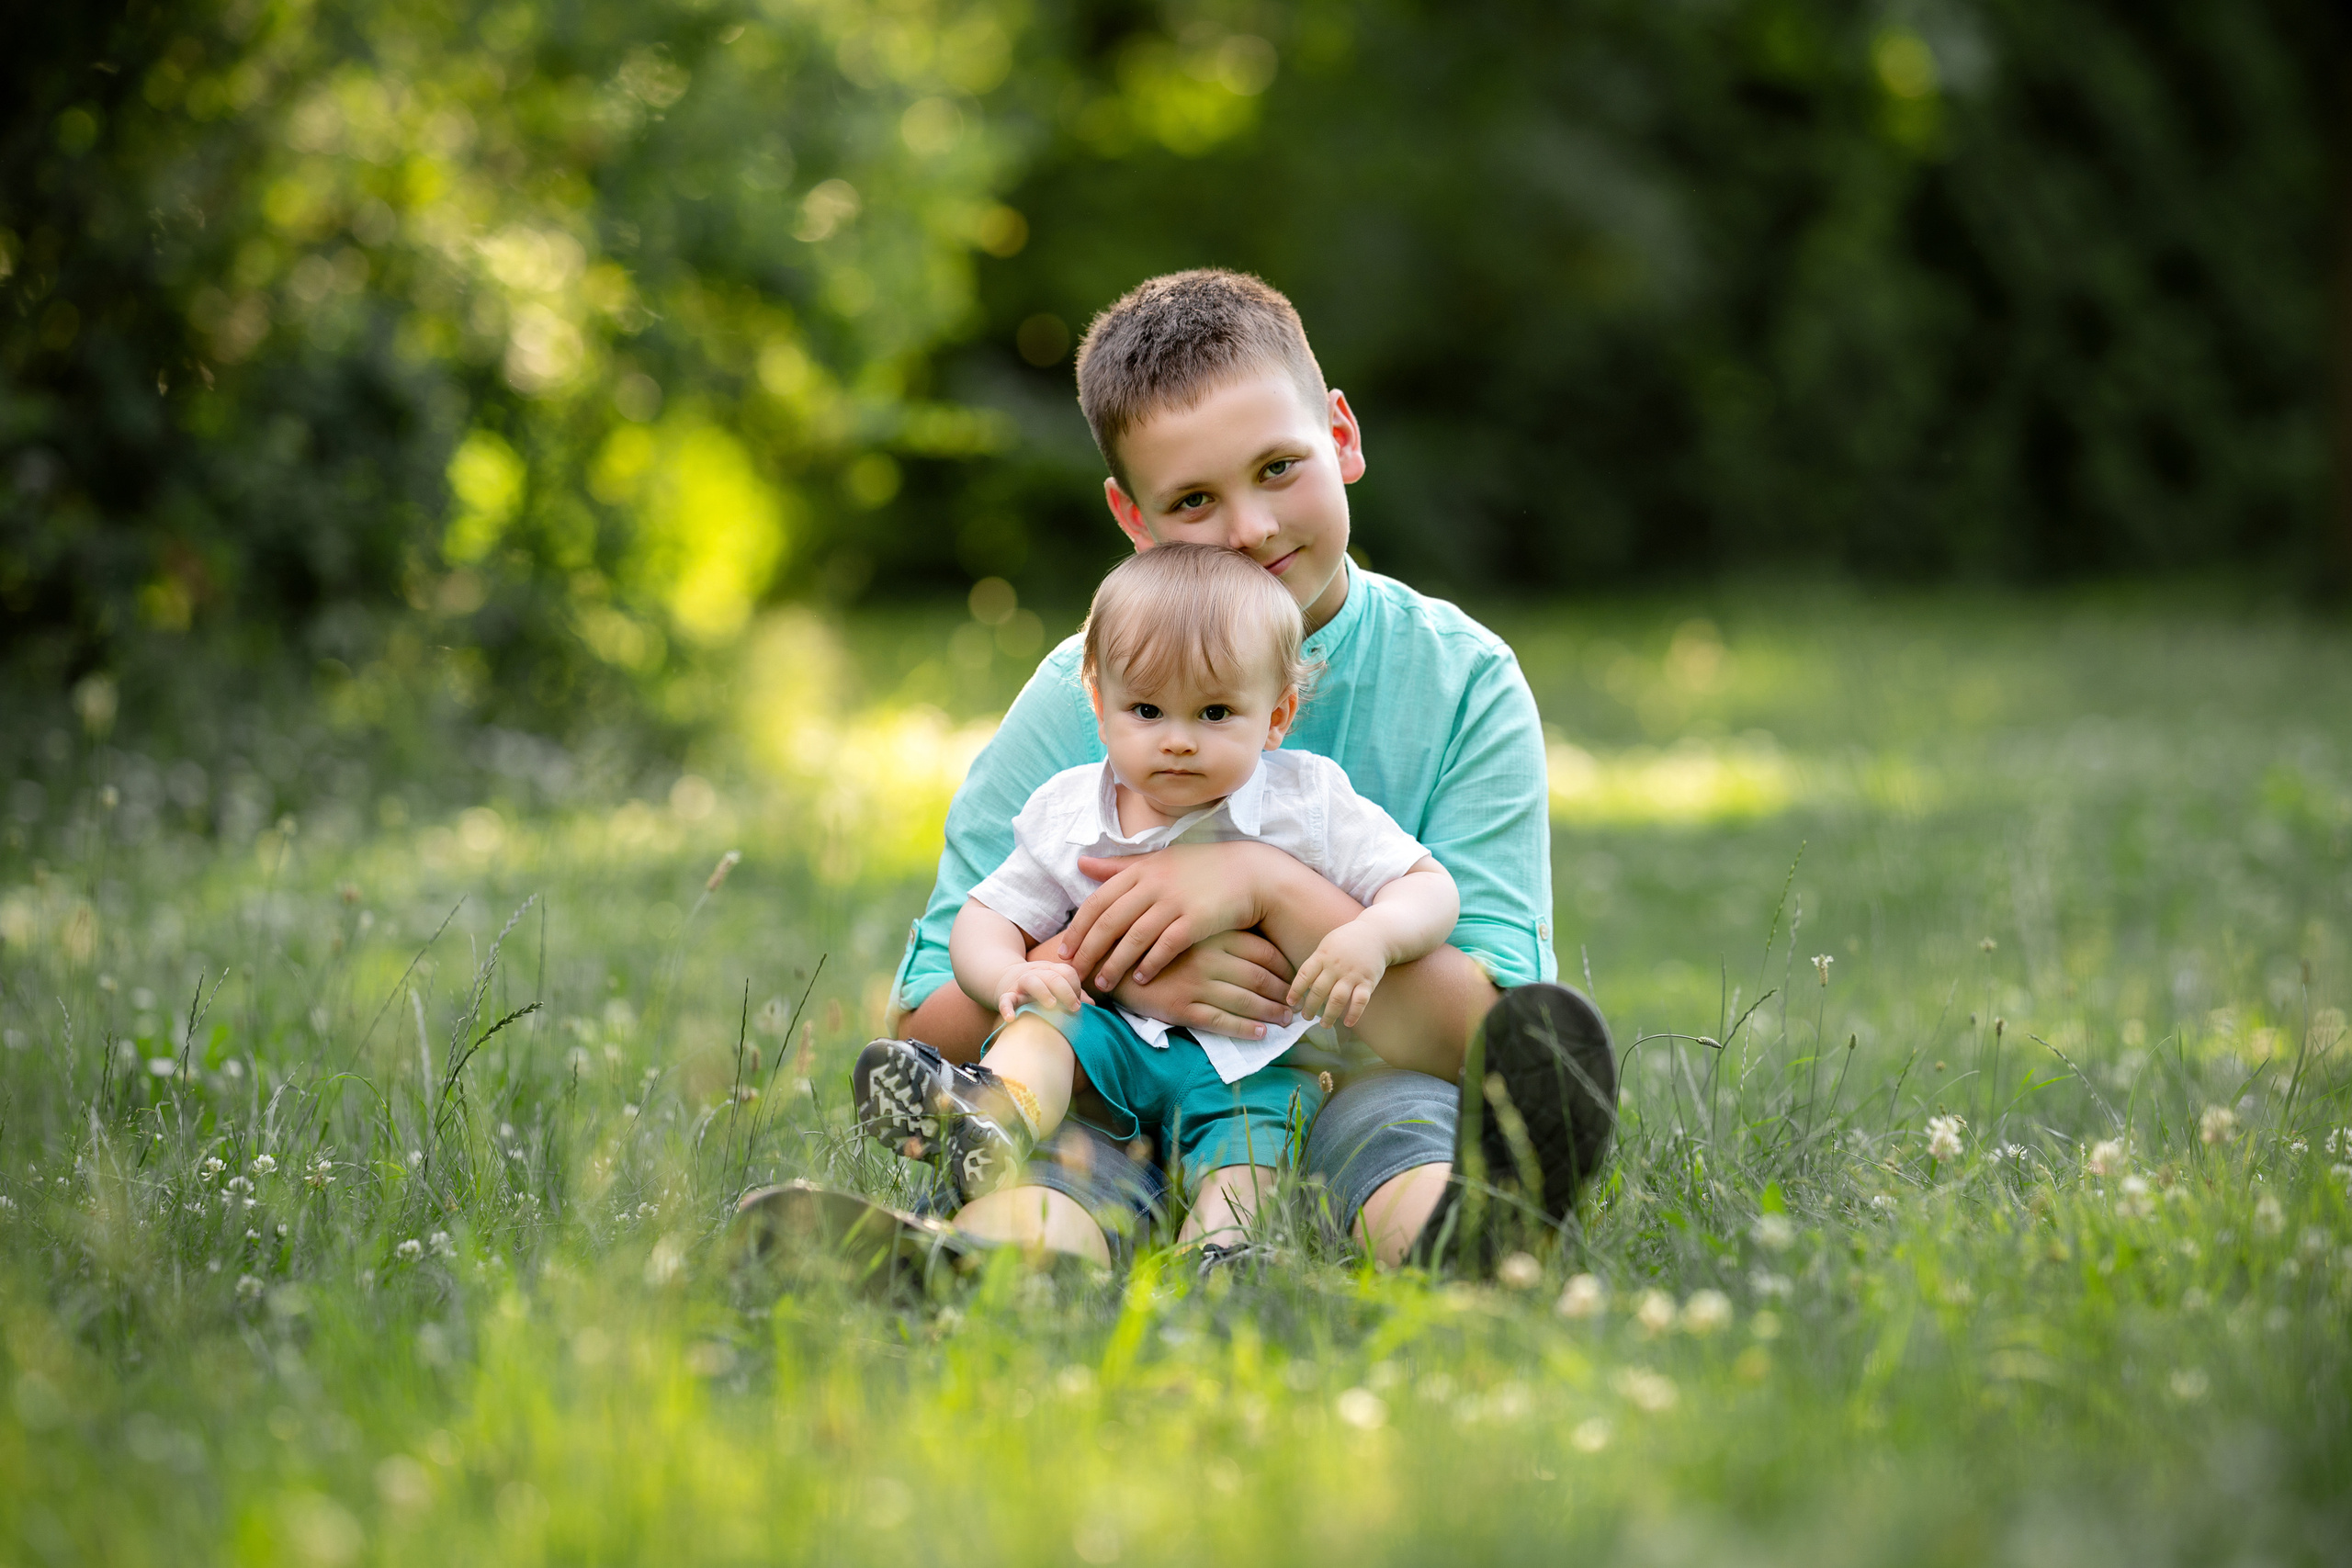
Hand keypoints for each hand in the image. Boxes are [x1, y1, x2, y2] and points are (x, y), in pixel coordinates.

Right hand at [995, 959, 1088, 1020]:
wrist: (1002, 977)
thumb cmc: (1037, 986)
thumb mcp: (1054, 984)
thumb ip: (1072, 993)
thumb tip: (1092, 1006)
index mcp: (1050, 970)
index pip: (1067, 972)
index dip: (1076, 987)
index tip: (1079, 1005)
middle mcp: (1036, 973)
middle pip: (1053, 976)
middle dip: (1066, 992)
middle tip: (1074, 1008)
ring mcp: (1020, 983)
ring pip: (1032, 981)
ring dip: (1043, 992)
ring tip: (1051, 1005)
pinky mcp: (1005, 995)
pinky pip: (1005, 1000)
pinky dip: (1007, 1008)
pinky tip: (1011, 1018)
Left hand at [1060, 842, 1282, 992]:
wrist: (1250, 873)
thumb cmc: (1200, 869)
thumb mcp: (1157, 862)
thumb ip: (1118, 866)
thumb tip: (1081, 864)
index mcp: (1140, 870)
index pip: (1097, 901)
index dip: (1078, 929)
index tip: (1064, 952)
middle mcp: (1153, 884)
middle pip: (1109, 922)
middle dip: (1088, 951)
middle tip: (1073, 974)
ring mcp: (1174, 901)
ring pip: (1133, 937)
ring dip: (1115, 964)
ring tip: (1102, 984)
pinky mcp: (1196, 920)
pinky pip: (1165, 947)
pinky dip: (1151, 964)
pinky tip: (1141, 980)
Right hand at [1108, 929, 1296, 1038]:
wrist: (1107, 960)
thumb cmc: (1149, 939)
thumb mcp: (1181, 923)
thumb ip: (1212, 925)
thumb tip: (1248, 932)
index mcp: (1211, 934)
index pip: (1261, 949)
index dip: (1282, 965)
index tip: (1295, 974)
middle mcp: (1209, 957)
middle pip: (1260, 976)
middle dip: (1282, 992)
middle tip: (1297, 1002)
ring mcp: (1196, 984)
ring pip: (1245, 1001)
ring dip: (1270, 1013)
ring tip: (1285, 1021)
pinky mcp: (1182, 1008)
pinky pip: (1222, 1021)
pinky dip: (1245, 1029)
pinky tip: (1261, 1034)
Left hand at [1287, 921, 1391, 1027]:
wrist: (1377, 933)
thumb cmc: (1347, 941)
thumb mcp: (1327, 945)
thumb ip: (1317, 963)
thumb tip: (1306, 986)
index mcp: (1323, 955)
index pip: (1304, 975)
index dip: (1296, 990)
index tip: (1290, 1002)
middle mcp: (1336, 966)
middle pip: (1319, 991)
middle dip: (1310, 1007)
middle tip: (1306, 1017)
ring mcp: (1352, 974)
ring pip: (1337, 999)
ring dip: (1329, 1015)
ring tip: (1324, 1025)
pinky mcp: (1368, 981)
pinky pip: (1360, 1001)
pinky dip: (1354, 1014)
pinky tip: (1347, 1023)